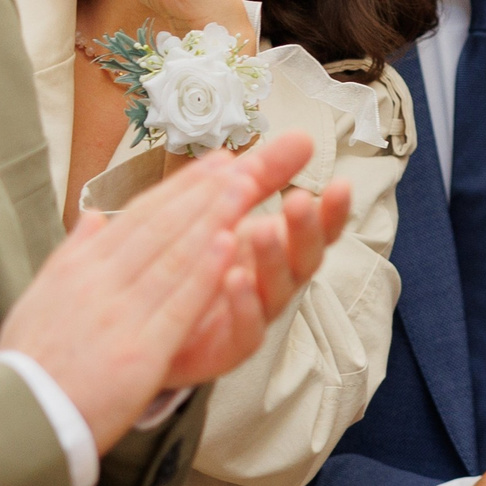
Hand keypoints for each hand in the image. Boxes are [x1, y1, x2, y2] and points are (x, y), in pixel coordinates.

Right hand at [0, 129, 311, 451]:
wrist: (17, 420)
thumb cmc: (31, 364)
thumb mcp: (40, 299)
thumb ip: (72, 255)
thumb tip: (93, 218)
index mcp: (80, 269)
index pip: (138, 217)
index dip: (180, 187)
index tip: (213, 164)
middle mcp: (100, 284)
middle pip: (160, 228)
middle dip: (204, 192)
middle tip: (241, 161)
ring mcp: (120, 316)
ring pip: (174, 257)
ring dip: (213, 219)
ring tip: (245, 187)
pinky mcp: (138, 352)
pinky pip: (177, 306)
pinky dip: (204, 273)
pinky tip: (229, 246)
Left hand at [159, 170, 354, 385]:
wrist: (145, 324)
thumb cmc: (193, 263)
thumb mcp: (224, 207)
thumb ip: (263, 174)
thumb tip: (302, 136)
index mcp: (274, 249)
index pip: (315, 229)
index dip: (332, 211)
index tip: (341, 185)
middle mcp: (271, 283)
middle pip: (304, 260)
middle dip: (305, 230)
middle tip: (299, 201)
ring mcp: (252, 317)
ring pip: (277, 293)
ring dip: (273, 260)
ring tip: (262, 231)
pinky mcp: (226, 349)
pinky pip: (246, 332)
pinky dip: (244, 305)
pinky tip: (233, 279)